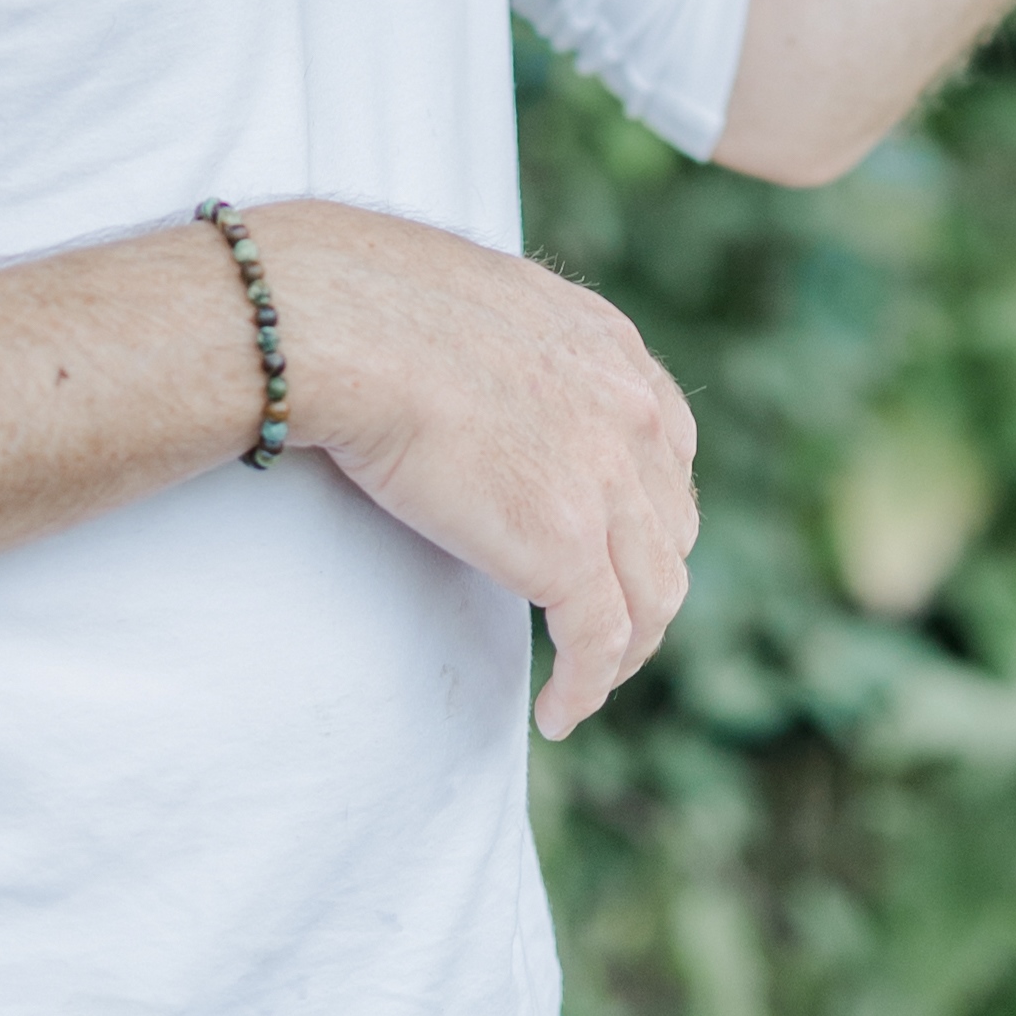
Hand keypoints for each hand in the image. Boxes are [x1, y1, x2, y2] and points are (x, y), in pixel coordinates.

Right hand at [247, 199, 697, 739]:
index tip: (613, 551)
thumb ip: (508, 343)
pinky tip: (558, 714)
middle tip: (599, 628)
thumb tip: (466, 364)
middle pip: (670, 530)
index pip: (668, 449)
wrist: (345, 321)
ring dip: (625, 652)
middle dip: (642, 587)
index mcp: (610, 346)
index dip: (648, 513)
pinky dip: (586, 688)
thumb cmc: (370, 301)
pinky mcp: (566, 547)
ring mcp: (606, 481)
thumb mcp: (476, 301)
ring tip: (584, 684)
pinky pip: (599, 642)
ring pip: (652, 597)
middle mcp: (630, 412)